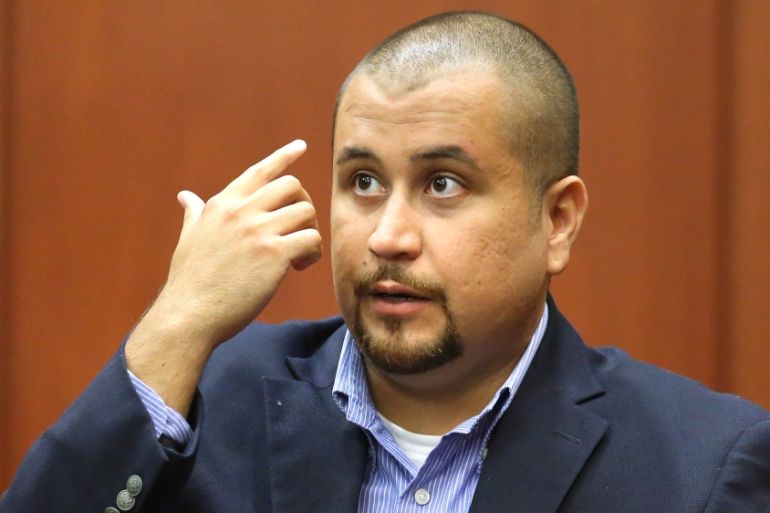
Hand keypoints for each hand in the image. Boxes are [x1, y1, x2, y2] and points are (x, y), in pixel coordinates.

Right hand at [125, 140, 320, 413]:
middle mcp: (241, 211)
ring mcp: (258, 231)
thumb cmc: (189, 282)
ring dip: (310, 231)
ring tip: (299, 255)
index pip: (259, 171)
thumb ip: (194, 214)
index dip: (283, 156)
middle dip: (302, 205)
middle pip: (291, 186)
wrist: (188, 315)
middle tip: (298, 230)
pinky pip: (311, 239)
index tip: (300, 146)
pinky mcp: (274, 254)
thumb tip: (185, 196)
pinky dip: (314, 252)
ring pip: (305, 211)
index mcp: (222, 205)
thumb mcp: (188, 239)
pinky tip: (300, 266)